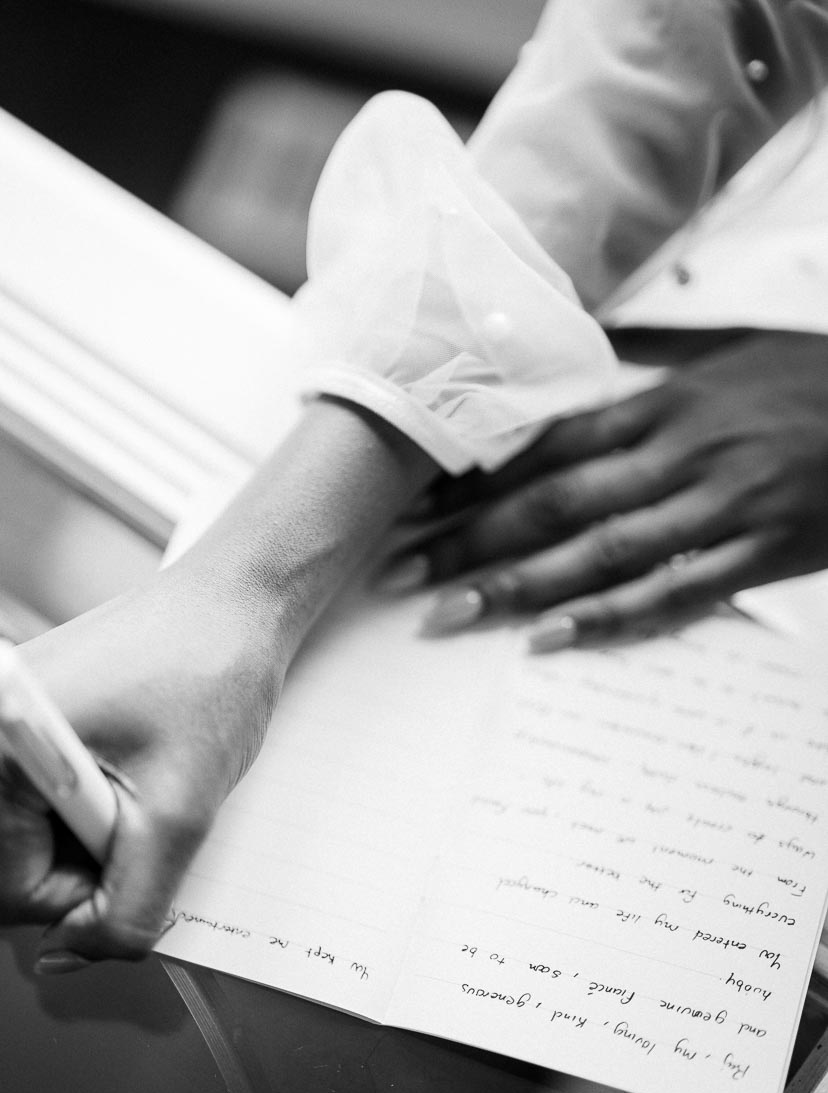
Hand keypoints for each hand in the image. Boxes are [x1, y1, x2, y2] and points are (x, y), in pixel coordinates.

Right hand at [0, 563, 286, 972]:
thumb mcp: (178, 817)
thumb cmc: (210, 681)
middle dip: (69, 872)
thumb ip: (123, 908)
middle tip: (140, 824)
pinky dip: (70, 809)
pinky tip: (118, 772)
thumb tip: (70, 959)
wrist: (233, 606)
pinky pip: (19, 798)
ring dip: (73, 841)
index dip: (74, 904)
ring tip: (134, 791)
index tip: (134, 865)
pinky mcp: (6, 711)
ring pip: (7, 838)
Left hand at [385, 331, 827, 647]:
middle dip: (472, 540)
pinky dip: (610, 619)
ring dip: (518, 585)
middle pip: (556, 500)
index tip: (415, 510)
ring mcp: (722, 503)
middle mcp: (682, 449)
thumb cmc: (811, 380)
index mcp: (666, 399)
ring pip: (601, 551)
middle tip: (403, 575)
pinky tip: (551, 639)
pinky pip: (674, 592)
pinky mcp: (763, 552)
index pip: (548, 443)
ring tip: (450, 616)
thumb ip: (648, 362)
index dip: (477, 480)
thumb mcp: (727, 355)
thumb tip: (575, 356)